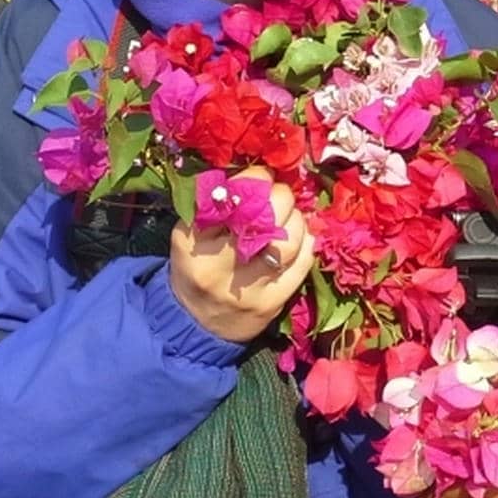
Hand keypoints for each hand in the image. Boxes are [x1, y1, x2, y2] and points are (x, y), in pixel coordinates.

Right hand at [168, 169, 315, 342]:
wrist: (196, 324)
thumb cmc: (197, 266)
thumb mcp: (192, 234)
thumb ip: (218, 203)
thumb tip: (260, 173)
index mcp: (191, 241)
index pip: (230, 197)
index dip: (255, 179)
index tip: (262, 176)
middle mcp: (218, 266)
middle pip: (263, 217)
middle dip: (280, 196)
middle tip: (280, 194)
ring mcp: (247, 288)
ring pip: (288, 240)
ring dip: (297, 220)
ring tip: (290, 217)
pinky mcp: (272, 303)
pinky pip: (302, 263)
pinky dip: (306, 243)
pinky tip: (300, 238)